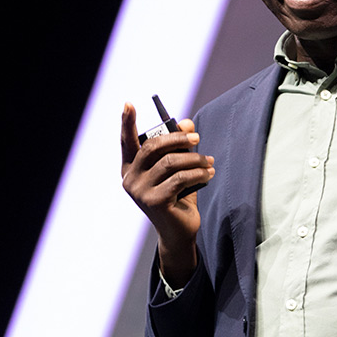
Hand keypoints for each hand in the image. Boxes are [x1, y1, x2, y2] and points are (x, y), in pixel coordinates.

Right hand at [120, 102, 214, 286]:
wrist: (180, 232)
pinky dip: (199, 173)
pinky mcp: (155, 201)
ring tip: (209, 163)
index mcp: (130, 168)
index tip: (128, 103)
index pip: (127, 141)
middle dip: (178, 138)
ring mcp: (140, 191)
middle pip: (153, 147)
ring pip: (171, 162)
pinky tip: (209, 174)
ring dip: (195, 159)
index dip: (127, 122)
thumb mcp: (178, 168)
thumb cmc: (177, 197)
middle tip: (197, 137)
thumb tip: (186, 122)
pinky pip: (181, 178)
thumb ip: (179, 146)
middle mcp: (130, 179)